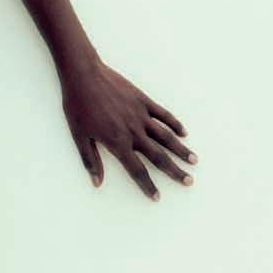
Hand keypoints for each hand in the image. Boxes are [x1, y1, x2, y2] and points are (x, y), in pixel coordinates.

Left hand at [59, 53, 196, 200]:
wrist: (83, 76)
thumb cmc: (78, 107)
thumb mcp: (79, 137)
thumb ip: (91, 160)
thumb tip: (97, 182)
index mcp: (117, 143)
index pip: (137, 170)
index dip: (147, 185)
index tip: (157, 197)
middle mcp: (133, 132)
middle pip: (159, 156)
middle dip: (174, 171)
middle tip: (189, 181)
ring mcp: (141, 115)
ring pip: (166, 136)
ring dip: (181, 149)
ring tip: (194, 160)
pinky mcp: (143, 100)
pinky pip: (163, 114)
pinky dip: (175, 124)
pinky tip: (184, 133)